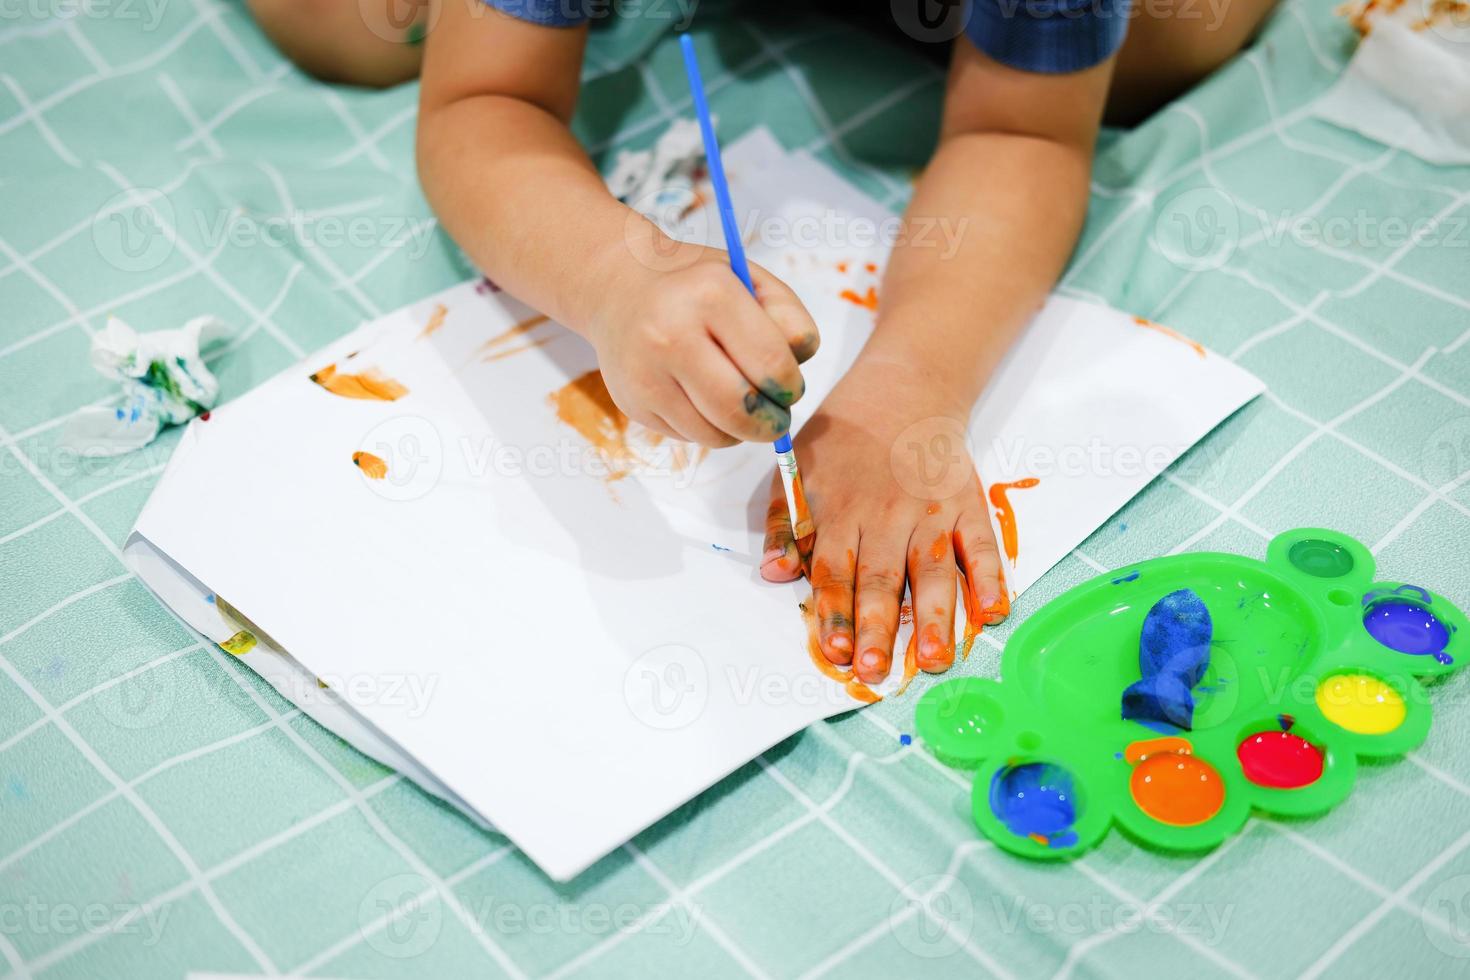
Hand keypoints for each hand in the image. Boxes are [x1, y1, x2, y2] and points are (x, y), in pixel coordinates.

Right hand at [586, 246, 818, 446]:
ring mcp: (645, 374)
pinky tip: (703, 399)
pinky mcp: (632, 403)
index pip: (772, 365)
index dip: (791, 386)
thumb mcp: (749, 280)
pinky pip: (688, 437)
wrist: (618, 287)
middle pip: (741, 410)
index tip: (790, 387)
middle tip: (776, 416)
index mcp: (710, 295)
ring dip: (740, 431)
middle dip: (771, 423)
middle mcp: (670, 335)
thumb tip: (793, 380)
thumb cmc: (697, 286)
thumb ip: (789, 318)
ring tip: (740, 404)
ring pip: (715, 435)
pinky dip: (708, 429)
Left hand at [761, 361, 1007, 684]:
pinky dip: (992, 579)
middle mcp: (887, 515)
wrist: (902, 390)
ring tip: (934, 660)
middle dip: (876, 629)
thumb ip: (782, 525)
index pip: (834, 570)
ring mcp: (932, 512)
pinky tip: (994, 613)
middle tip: (874, 670)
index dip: (834, 612)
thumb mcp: (796, 471)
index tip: (834, 652)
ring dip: (933, 618)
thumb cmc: (842, 440)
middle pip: (881, 579)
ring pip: (933, 571)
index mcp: (840, 511)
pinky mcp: (968, 505)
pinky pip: (983, 546)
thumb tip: (774, 574)